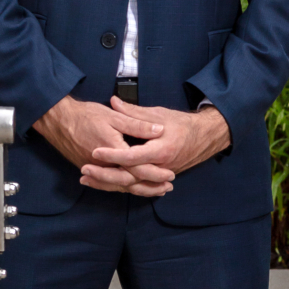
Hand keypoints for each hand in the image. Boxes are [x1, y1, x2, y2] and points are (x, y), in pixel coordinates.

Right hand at [33, 95, 174, 194]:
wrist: (57, 120)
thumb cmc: (85, 115)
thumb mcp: (113, 116)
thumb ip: (137, 124)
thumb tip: (159, 129)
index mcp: (112, 150)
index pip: (137, 168)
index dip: (154, 173)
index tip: (169, 175)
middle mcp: (103, 165)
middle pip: (130, 182)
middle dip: (150, 186)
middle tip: (167, 187)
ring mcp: (94, 169)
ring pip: (119, 186)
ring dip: (138, 190)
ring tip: (156, 191)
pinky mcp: (89, 169)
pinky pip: (108, 184)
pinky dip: (122, 188)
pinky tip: (132, 188)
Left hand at [83, 96, 230, 192]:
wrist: (204, 137)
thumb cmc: (182, 124)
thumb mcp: (159, 114)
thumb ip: (134, 112)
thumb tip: (114, 102)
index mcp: (162, 150)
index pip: (133, 157)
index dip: (113, 155)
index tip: (95, 151)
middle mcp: (161, 167)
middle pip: (129, 177)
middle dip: (104, 175)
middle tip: (84, 170)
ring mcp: (159, 176)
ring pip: (130, 186)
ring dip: (107, 184)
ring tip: (86, 180)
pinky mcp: (157, 179)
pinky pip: (136, 186)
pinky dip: (118, 186)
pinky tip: (102, 184)